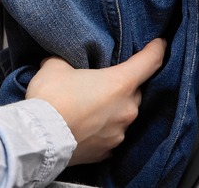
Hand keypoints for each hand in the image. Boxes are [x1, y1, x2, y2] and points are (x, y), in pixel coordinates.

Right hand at [26, 38, 166, 165]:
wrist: (39, 139)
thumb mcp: (55, 66)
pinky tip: (85, 127)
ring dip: (110, 110)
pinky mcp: (106, 152)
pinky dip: (100, 131)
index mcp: (120, 83)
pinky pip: (109, 136)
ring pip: (122, 116)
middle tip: (100, 82)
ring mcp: (118, 133)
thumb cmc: (51, 99)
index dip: (156, 49)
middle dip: (121, 86)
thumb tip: (61, 62)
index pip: (149, 62)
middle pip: (134, 92)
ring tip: (87, 107)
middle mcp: (126, 109)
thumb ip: (65, 60)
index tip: (160, 44)